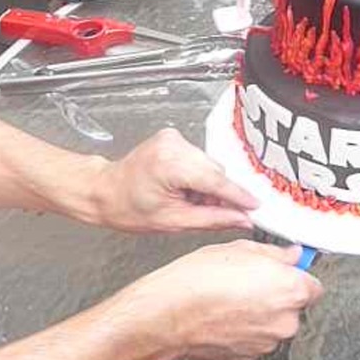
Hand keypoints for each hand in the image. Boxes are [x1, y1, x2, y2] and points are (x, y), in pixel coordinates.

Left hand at [89, 128, 258, 232]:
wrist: (104, 191)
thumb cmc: (127, 208)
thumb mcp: (173, 222)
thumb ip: (213, 219)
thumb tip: (242, 219)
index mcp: (170, 165)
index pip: (215, 181)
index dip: (238, 196)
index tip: (255, 206)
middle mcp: (173, 145)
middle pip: (215, 171)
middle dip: (218, 194)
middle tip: (212, 213)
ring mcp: (172, 138)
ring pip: (209, 165)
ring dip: (207, 185)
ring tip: (189, 201)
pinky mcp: (173, 137)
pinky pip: (199, 158)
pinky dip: (198, 175)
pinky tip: (184, 188)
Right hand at [114, 240, 322, 359]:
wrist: (170, 313)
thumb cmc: (200, 279)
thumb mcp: (241, 249)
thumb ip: (275, 254)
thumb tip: (291, 255)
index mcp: (291, 289)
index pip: (314, 286)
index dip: (297, 277)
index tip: (285, 273)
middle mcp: (285, 319)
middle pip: (294, 306)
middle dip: (277, 295)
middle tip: (250, 282)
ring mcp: (267, 341)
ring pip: (274, 324)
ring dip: (261, 314)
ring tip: (232, 299)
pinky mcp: (249, 355)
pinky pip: (256, 338)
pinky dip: (246, 329)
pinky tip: (226, 315)